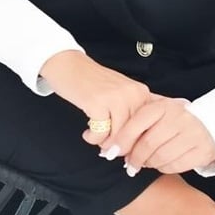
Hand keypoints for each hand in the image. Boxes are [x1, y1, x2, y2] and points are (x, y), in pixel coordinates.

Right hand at [39, 50, 153, 150]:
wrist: (68, 65)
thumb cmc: (92, 82)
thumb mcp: (119, 94)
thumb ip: (128, 115)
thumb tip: (130, 147)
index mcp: (141, 92)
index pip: (147, 127)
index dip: (135, 142)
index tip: (124, 149)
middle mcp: (132, 94)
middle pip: (133, 135)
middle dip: (119, 146)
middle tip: (106, 149)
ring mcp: (116, 97)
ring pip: (118, 136)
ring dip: (105, 143)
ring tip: (96, 137)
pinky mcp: (97, 102)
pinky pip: (100, 134)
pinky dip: (92, 138)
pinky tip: (87, 133)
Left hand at [99, 93, 214, 174]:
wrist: (210, 124)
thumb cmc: (173, 122)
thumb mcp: (155, 116)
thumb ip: (134, 126)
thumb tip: (108, 147)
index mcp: (164, 106)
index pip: (137, 123)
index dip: (121, 140)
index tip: (110, 152)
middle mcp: (179, 117)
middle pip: (147, 144)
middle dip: (134, 158)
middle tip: (129, 165)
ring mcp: (193, 133)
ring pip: (160, 157)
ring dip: (148, 164)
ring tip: (145, 163)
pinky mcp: (202, 149)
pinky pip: (175, 165)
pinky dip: (163, 168)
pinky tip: (161, 163)